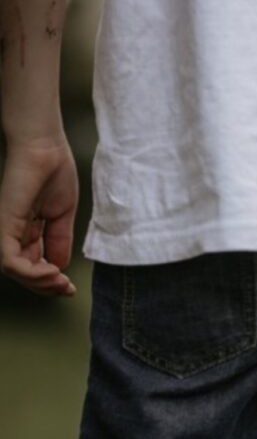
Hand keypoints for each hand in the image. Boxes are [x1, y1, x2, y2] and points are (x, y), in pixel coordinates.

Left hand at [0, 136, 78, 295]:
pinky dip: (30, 273)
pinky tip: (51, 271)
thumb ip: (59, 240)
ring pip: (14, 272)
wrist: (46, 149)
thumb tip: (59, 265)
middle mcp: (11, 233)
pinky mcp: (4, 226)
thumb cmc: (54, 173)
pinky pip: (10, 261)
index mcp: (25, 231)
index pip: (32, 265)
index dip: (50, 281)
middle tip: (65, 289)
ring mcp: (5, 230)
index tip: (69, 287)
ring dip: (39, 283)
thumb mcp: (62, 215)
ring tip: (59, 281)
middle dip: (45, 287)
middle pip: (23, 273)